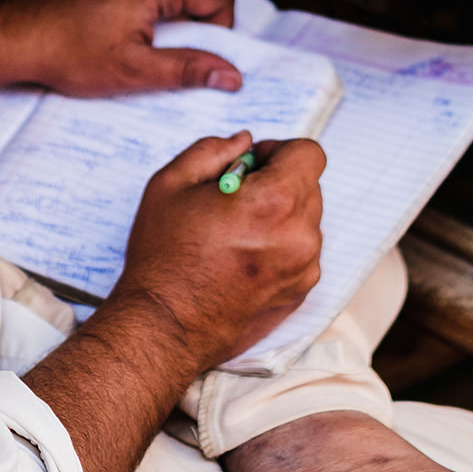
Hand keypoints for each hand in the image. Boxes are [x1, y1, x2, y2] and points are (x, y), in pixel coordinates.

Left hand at [0, 0, 238, 95]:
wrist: (15, 35)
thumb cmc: (65, 51)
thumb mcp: (134, 70)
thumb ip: (189, 69)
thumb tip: (229, 75)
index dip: (218, 31)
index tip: (195, 55)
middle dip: (188, 24)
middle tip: (159, 53)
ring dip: (165, 14)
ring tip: (133, 40)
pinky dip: (144, 2)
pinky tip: (118, 26)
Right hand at [111, 131, 325, 370]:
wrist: (164, 328)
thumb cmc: (163, 258)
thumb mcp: (171, 185)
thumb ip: (212, 151)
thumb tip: (243, 143)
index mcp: (273, 203)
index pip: (309, 154)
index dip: (279, 150)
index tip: (252, 165)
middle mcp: (299, 236)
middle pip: (308, 186)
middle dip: (277, 183)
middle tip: (234, 200)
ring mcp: (304, 269)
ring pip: (305, 220)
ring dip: (279, 216)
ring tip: (234, 235)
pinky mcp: (300, 293)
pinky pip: (301, 252)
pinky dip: (279, 246)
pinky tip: (241, 259)